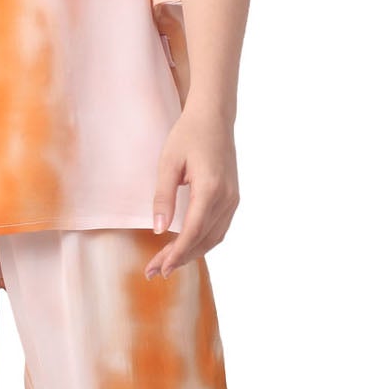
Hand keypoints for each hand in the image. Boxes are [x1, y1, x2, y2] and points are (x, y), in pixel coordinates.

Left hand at [145, 102, 238, 277]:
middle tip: (154, 272)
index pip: (192, 231)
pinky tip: (185, 247)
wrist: (214, 117)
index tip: (160, 268)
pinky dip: (202, 242)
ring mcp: (233, 199)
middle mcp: (227, 198)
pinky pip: (219, 228)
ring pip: (213, 238)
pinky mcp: (233, 198)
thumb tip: (157, 230)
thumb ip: (163, 198)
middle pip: (203, 239)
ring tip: (166, 264)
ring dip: (191, 253)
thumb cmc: (188, 135)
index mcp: (210, 189)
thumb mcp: (168, 163)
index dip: (176, 253)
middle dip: (179, 258)